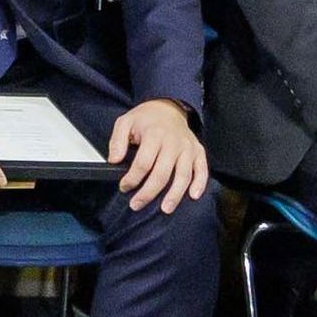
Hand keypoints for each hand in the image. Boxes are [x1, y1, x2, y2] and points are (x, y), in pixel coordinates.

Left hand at [108, 97, 209, 212]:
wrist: (169, 107)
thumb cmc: (146, 118)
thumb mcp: (125, 122)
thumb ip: (117, 141)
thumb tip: (114, 160)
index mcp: (155, 134)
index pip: (144, 163)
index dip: (132, 178)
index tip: (124, 187)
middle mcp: (174, 142)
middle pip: (162, 173)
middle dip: (149, 192)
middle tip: (137, 204)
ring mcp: (188, 148)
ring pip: (183, 175)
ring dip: (174, 195)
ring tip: (165, 209)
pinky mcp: (198, 152)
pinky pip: (202, 170)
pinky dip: (200, 184)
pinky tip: (193, 196)